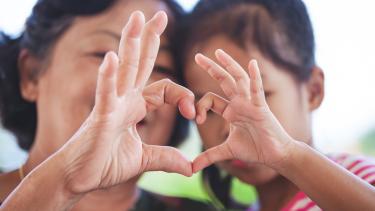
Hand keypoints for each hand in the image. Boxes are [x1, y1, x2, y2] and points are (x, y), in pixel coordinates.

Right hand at [58, 11, 194, 194]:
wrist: (79, 178)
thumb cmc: (105, 164)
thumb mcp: (144, 160)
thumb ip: (166, 158)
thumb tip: (190, 167)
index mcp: (135, 107)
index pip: (165, 89)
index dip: (183, 96)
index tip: (193, 114)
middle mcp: (124, 100)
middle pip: (140, 63)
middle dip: (150, 38)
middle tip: (159, 14)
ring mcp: (111, 105)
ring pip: (124, 69)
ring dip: (130, 42)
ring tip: (137, 17)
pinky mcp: (100, 117)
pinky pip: (105, 93)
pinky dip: (108, 76)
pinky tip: (112, 58)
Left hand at [192, 49, 294, 172]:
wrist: (275, 155)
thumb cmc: (254, 149)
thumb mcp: (227, 151)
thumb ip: (209, 156)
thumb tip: (191, 168)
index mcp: (230, 110)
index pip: (210, 99)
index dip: (200, 106)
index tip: (196, 119)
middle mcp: (239, 103)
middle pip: (224, 80)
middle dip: (211, 68)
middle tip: (198, 56)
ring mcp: (250, 103)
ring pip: (238, 79)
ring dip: (229, 65)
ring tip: (218, 52)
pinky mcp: (261, 107)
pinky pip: (257, 90)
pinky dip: (255, 77)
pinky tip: (252, 63)